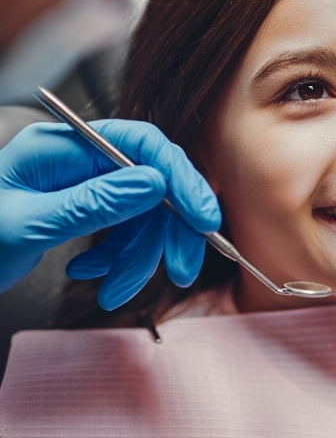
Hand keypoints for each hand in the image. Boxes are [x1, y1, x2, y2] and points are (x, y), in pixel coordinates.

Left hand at [0, 120, 219, 307]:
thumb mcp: (29, 223)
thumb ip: (93, 201)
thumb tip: (154, 183)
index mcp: (63, 146)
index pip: (140, 145)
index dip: (179, 177)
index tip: (203, 217)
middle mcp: (79, 160)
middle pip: (149, 184)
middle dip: (166, 231)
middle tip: (178, 270)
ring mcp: (83, 185)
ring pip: (140, 215)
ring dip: (138, 258)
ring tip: (116, 292)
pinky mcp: (84, 210)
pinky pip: (121, 232)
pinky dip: (117, 261)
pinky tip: (95, 279)